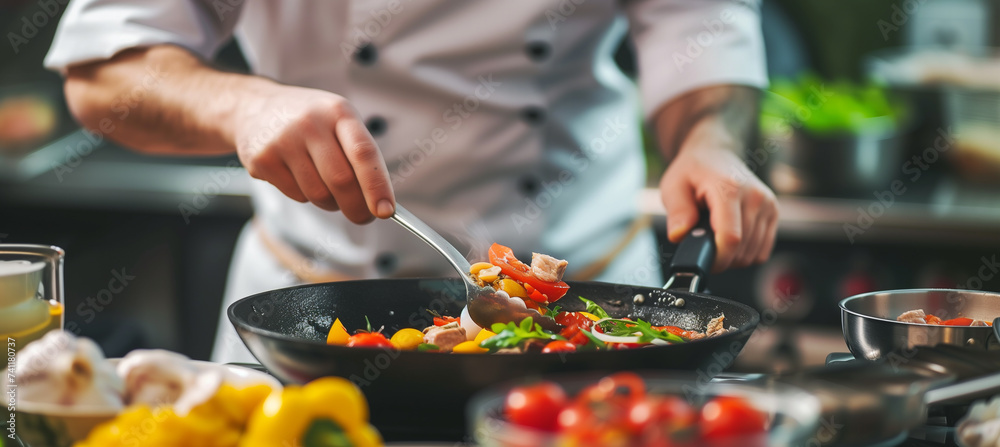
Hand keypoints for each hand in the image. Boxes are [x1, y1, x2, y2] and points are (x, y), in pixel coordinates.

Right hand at [232, 84, 394, 223]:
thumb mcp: (338, 121)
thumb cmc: (311, 122)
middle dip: (357, 207)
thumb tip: (380, 203)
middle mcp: (310, 123)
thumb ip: (360, 155)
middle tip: (363, 217)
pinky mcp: (263, 159)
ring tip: (324, 183)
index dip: (377, 185)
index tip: (386, 211)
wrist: (254, 107)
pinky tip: (298, 175)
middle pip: (341, 181)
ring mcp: (283, 140)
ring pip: (319, 194)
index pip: (363, 153)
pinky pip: (297, 196)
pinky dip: (305, 195)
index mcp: (338, 112)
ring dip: (330, 202)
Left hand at [659, 145, 777, 271]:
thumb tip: (680, 236)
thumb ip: (678, 212)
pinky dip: (745, 253)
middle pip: (742, 250)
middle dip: (720, 258)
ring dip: (732, 257)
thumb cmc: (692, 171)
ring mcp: (768, 205)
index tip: (702, 261)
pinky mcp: (774, 212)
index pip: (730, 238)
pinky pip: (762, 251)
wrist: (714, 154)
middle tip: (702, 244)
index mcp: (730, 189)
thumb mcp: (673, 187)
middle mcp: (755, 197)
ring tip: (715, 238)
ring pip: (753, 254)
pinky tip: (731, 238)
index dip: (716, 259)